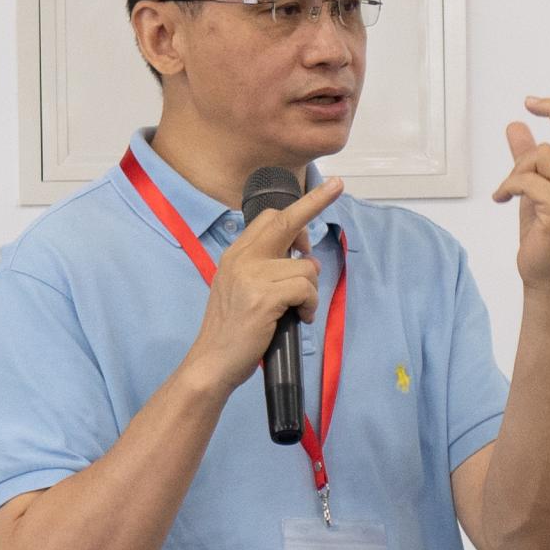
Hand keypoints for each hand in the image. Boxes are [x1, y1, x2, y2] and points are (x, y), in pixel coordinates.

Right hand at [190, 179, 343, 397]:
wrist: (212, 362)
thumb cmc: (232, 331)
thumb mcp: (240, 289)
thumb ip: (265, 269)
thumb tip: (305, 259)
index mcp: (235, 255)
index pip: (268, 218)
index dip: (297, 208)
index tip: (323, 189)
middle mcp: (241, 259)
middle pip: (285, 221)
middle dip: (315, 202)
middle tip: (337, 186)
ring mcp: (251, 277)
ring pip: (304, 267)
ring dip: (310, 289)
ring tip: (299, 310)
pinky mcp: (263, 297)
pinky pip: (304, 288)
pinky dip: (309, 304)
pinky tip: (300, 318)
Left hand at [493, 76, 549, 300]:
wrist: (545, 274)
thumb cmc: (542, 232)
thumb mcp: (533, 188)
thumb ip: (526, 157)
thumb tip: (515, 124)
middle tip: (531, 102)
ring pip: (540, 156)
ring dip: (515, 171)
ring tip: (508, 191)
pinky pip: (525, 181)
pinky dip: (507, 188)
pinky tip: (502, 201)